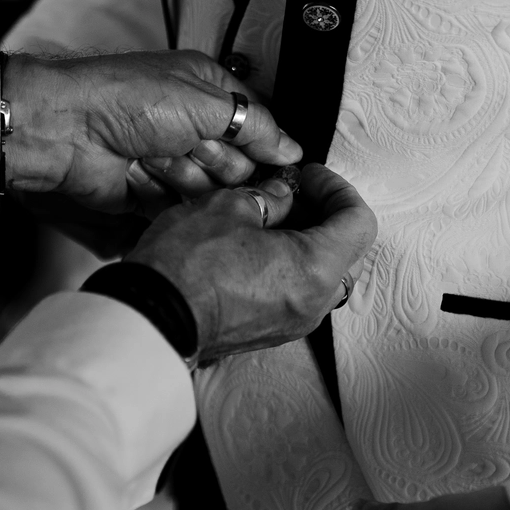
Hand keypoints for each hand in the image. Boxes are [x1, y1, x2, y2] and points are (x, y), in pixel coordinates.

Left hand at [2, 50, 300, 213]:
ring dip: (184, 177)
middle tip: (190, 147)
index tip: (275, 164)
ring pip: (210, 192)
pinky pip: (180, 209)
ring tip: (154, 157)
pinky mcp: (150, 193)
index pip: (258, 125)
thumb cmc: (128, 99)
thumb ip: (256, 125)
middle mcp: (193, 125)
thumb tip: (293, 148)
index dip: (264, 146)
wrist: (68, 130)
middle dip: (217, 163)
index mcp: (209, 91)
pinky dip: (161, 195)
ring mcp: (171, 160)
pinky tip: (139, 175)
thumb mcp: (205, 99)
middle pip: (238, 165)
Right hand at [126, 164, 375, 360]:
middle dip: (328, 217)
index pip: (358, 221)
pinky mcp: (269, 333)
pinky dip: (291, 267)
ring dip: (310, 243)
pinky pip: (299, 295)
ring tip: (273, 219)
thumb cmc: (187, 262)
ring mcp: (292, 324)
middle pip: (349, 252)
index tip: (309, 177)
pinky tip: (258, 248)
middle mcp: (313, 304)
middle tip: (296, 193)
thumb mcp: (230, 206)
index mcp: (315, 268)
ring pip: (324, 276)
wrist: (152, 316)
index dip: (337, 189)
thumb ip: (269, 197)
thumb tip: (282, 195)